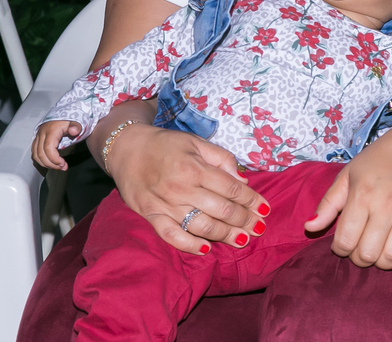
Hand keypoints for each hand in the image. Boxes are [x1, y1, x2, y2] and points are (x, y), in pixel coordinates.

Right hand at [32, 121, 81, 169]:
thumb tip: (74, 131)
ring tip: (57, 167)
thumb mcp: (76, 120)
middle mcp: (41, 134)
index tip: (64, 164)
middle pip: (41, 154)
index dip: (54, 159)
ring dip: (46, 164)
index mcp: (51, 130)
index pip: (48, 148)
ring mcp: (37, 137)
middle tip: (63, 168)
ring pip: (36, 155)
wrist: (62, 113)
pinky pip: (35, 153)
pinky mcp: (36, 140)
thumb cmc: (70, 119)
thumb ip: (76, 126)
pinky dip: (41, 160)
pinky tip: (50, 163)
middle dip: (51, 164)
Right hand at [105, 122, 271, 254]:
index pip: (231, 188)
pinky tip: (206, 249)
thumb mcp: (198, 143)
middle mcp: (181, 187)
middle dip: (244, 220)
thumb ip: (222, 160)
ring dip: (225, 235)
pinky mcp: (150, 216)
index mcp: (195, 167)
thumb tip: (243, 181)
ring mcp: (165, 204)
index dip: (251, 200)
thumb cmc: (167, 145)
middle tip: (259, 228)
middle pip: (221, 210)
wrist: (127, 149)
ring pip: (201, 225)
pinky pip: (170, 235)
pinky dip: (188, 245)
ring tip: (243, 240)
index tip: (265, 209)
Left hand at [305, 123, 391, 269]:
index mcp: (362, 195)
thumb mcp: (346, 176)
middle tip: (358, 247)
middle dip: (357, 258)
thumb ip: (327, 204)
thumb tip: (309, 228)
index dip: (339, 249)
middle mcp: (386, 206)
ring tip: (375, 249)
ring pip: (391, 258)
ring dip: (379, 261)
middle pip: (367, 254)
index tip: (341, 242)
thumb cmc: (375, 161)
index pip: (345, 241)